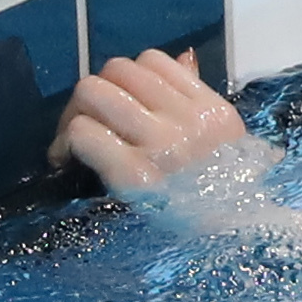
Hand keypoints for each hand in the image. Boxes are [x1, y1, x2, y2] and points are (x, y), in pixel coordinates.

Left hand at [49, 46, 269, 194]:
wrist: (234, 243)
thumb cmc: (225, 198)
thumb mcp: (225, 143)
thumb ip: (201, 100)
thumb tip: (184, 58)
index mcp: (211, 110)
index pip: (152, 60)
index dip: (125, 77)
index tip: (118, 105)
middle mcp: (187, 121)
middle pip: (116, 70)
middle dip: (95, 91)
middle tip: (88, 120)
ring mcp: (160, 146)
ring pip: (93, 92)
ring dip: (74, 113)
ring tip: (72, 141)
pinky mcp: (133, 176)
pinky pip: (83, 132)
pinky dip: (67, 142)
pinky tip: (67, 160)